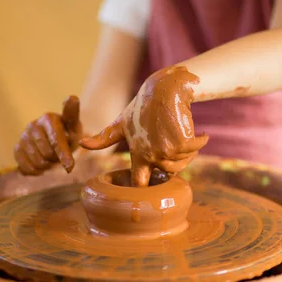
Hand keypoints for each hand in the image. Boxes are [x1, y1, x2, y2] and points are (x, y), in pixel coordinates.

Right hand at [14, 96, 82, 174]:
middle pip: (47, 154)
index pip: (55, 139)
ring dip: (48, 165)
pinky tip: (41, 164)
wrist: (54, 140)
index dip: (63, 154)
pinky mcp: (16, 149)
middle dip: (57, 159)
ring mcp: (23, 137)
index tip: (70, 167)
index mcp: (48, 118)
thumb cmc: (67, 132)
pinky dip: (36, 171)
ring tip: (51, 158)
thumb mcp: (74, 125)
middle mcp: (33, 126)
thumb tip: (72, 97)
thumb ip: (72, 114)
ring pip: (38, 162)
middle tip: (60, 155)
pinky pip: (27, 168)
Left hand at [79, 66, 208, 186]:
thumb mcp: (122, 123)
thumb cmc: (142, 107)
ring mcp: (166, 150)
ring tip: (183, 133)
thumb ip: (104, 138)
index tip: (151, 192)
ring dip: (188, 149)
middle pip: (170, 173)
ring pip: (184, 161)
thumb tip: (81, 143)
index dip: (145, 190)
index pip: (139, 183)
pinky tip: (198, 132)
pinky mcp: (181, 142)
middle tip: (176, 142)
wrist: (164, 89)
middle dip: (176, 159)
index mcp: (137, 154)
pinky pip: (195, 149)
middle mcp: (150, 155)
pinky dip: (200, 140)